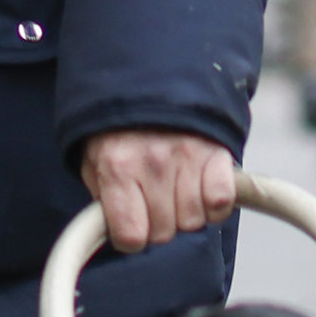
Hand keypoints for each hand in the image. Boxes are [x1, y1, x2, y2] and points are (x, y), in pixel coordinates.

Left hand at [77, 128, 235, 255]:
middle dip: (158, 224)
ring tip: (175, 190)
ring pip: (193, 222)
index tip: (131, 226)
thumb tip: (112, 231)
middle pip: (164, 233)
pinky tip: (201, 190)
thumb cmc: (120, 129)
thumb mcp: (94, 160)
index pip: (131, 236)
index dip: (130, 237)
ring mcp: (188, 157)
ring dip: (186, 213)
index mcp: (117, 166)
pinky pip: (220, 202)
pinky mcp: (217, 153)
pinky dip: (213, 204)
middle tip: (153, 201)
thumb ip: (102, 196)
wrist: (152, 79)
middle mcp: (153, 163)